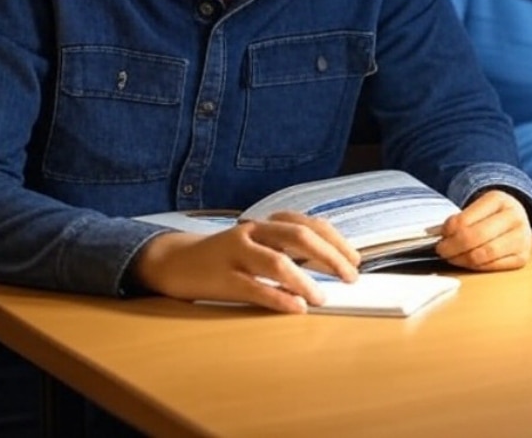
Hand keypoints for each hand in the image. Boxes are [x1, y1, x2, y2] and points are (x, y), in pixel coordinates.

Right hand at [133, 211, 360, 313]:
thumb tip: (330, 261)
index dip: (336, 240)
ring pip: (277, 262)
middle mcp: (252, 232)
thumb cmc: (226, 256)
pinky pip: (254, 288)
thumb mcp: (258, 244)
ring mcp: (235, 254)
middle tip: (350, 276)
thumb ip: (287, 248)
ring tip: (322, 297)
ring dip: (305, 280)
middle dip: (330, 256)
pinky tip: (297, 308)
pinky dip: (279, 298)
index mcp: (266, 223)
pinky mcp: (221, 278)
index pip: (309, 224)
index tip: (355, 259)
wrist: (175, 261)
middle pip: (299, 237)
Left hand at [436, 190, 531, 271]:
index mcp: (499, 199)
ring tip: (454, 257)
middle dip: (453, 247)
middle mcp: (514, 216)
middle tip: (442, 251)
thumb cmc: (491, 215)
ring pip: (485, 254)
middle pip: (476, 237)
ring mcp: (522, 237)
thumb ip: (458, 220)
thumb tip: (437, 234)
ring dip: (463, 259)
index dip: (448, 231)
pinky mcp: (523, 257)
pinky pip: (493, 266)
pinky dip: (477, 267)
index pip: (465, 220)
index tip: (440, 236)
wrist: (516, 220)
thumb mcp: (476, 208)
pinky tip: (469, 262)